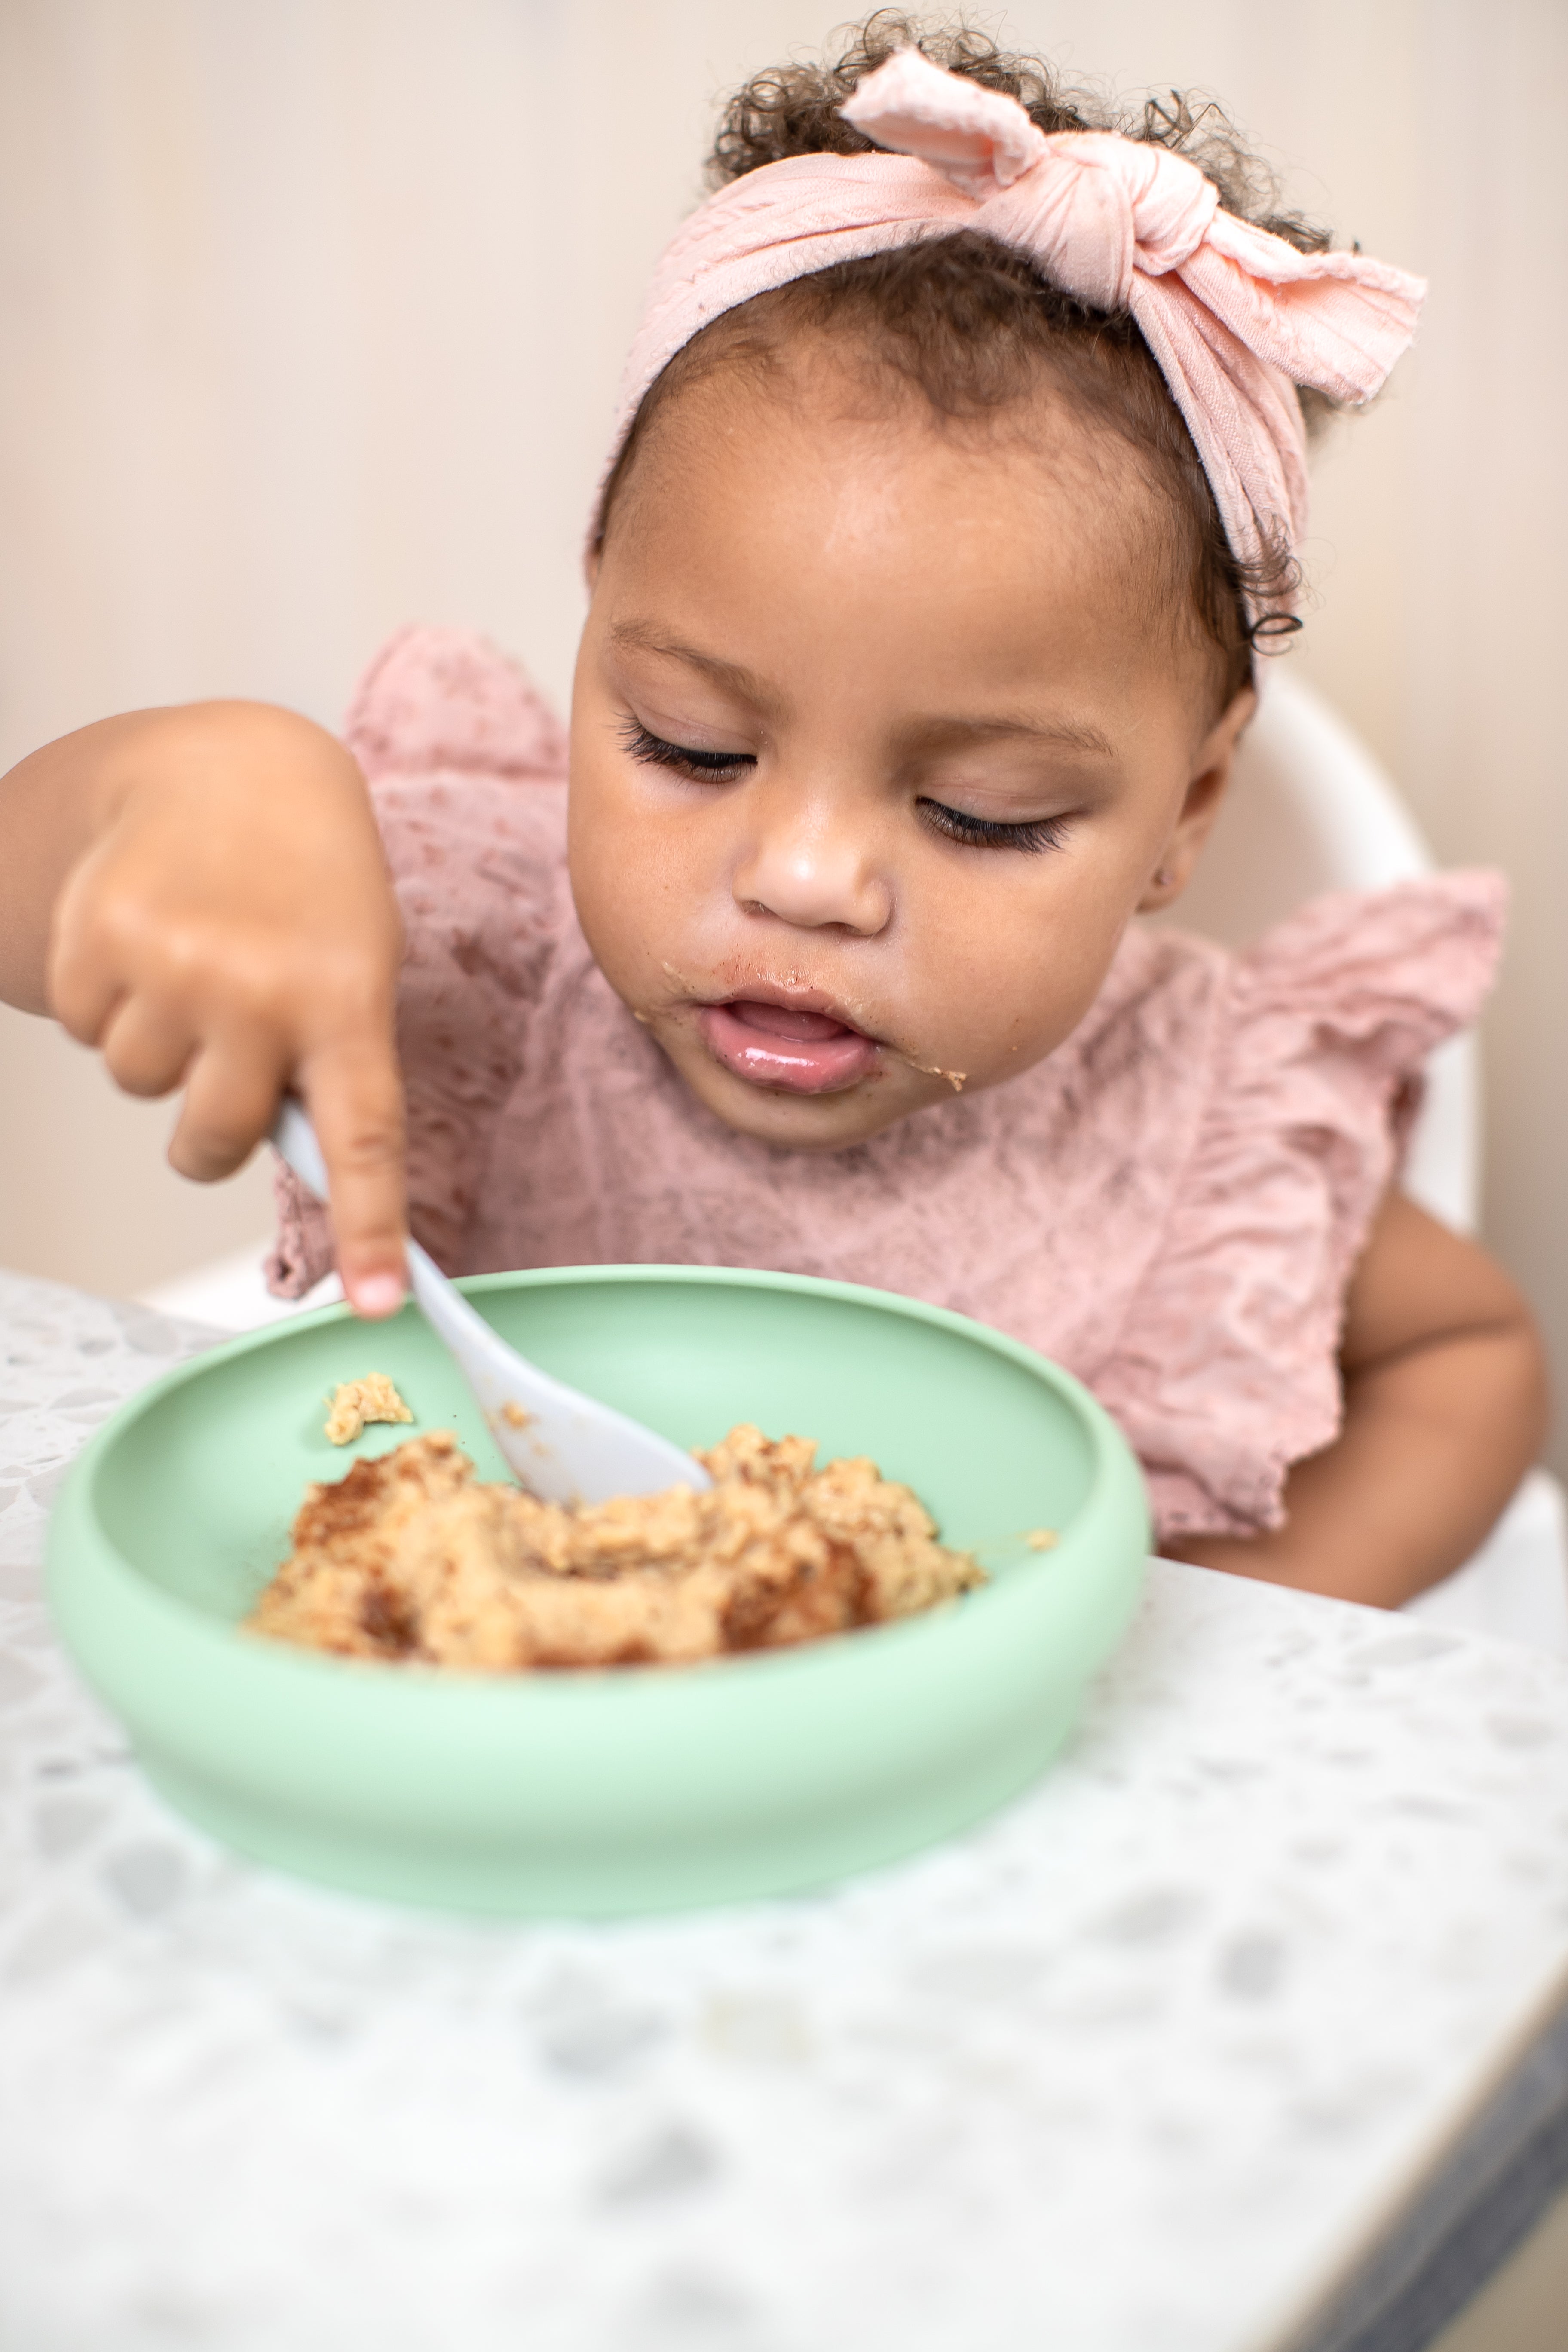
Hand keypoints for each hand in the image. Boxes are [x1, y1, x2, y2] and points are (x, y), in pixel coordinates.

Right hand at [39, 703, 407, 1314]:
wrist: (230, 766)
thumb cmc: (306, 885)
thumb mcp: (350, 961)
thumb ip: (323, 1058)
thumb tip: (284, 1153)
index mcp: (346, 1000)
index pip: (364, 1139)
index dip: (371, 1230)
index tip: (377, 1307)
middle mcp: (257, 991)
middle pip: (212, 1139)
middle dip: (205, 1132)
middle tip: (221, 1064)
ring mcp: (172, 966)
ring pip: (136, 1083)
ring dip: (154, 1046)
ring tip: (190, 965)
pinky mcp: (97, 937)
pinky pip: (82, 1026)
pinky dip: (103, 998)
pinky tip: (144, 936)